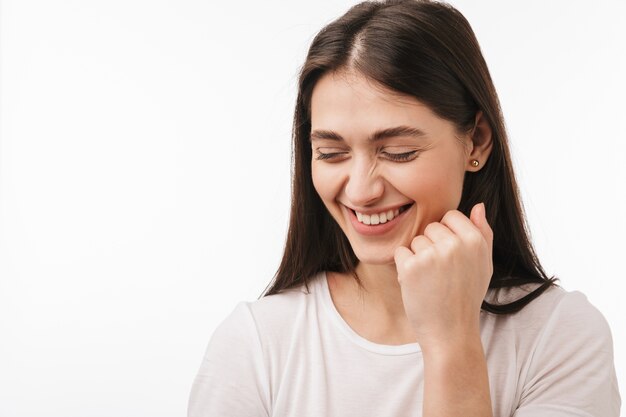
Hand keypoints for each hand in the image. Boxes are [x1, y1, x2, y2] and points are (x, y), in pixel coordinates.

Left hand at [393, 202, 492, 350]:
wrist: (450, 332)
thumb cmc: (466, 297)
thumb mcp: (484, 265)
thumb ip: (483, 233)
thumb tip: (478, 205)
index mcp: (475, 240)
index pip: (451, 216)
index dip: (447, 237)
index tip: (452, 259)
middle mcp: (455, 245)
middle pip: (431, 227)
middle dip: (431, 247)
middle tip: (441, 275)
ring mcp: (432, 255)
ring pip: (415, 240)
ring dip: (418, 258)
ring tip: (431, 282)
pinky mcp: (411, 266)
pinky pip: (401, 253)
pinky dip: (404, 268)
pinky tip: (417, 285)